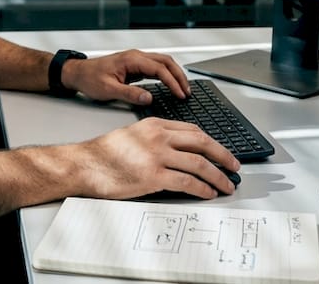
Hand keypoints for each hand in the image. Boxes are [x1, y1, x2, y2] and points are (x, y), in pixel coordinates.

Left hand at [64, 49, 191, 104]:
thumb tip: (148, 98)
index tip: (180, 94)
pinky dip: (166, 75)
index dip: (173, 82)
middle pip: (166, 62)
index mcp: (131, 60)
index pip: (159, 69)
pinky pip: (155, 67)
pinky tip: (170, 85)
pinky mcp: (134, 66)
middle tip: (187, 91)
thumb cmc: (89, 79)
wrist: (77, 73)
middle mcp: (136, 56)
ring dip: (174, 74)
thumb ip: (130, 94)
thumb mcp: (109, 90)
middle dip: (179, 76)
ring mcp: (136, 60)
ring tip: (183, 89)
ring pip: (162, 63)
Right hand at [75, 118, 240, 199]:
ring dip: (218, 176)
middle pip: (202, 143)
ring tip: (227, 185)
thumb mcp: (132, 136)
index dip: (211, 142)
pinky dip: (202, 188)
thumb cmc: (104, 154)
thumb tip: (178, 153)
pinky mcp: (153, 176)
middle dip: (223, 155)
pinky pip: (187, 182)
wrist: (84, 165)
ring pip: (199, 164)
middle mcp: (158, 137)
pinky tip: (209, 193)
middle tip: (235, 166)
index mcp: (154, 124)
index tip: (221, 152)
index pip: (192, 130)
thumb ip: (155, 139)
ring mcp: (156, 156)